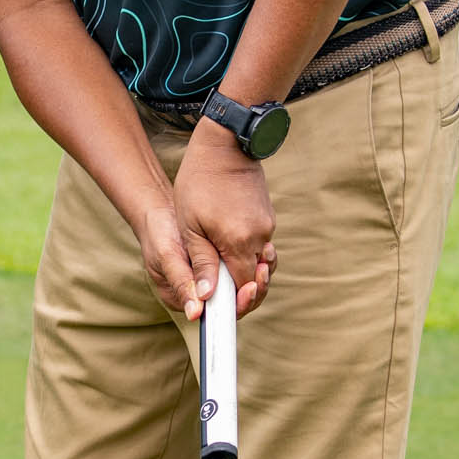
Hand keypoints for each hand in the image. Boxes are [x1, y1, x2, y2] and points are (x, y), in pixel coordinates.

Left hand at [170, 122, 276, 319]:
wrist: (226, 143)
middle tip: (224, 302)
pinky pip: (260, 246)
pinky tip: (230, 254)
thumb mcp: (190, 225)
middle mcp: (259, 237)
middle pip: (256, 280)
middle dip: (242, 294)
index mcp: (238, 242)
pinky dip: (248, 255)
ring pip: (259, 264)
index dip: (233, 305)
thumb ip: (201, 263)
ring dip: (245, 274)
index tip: (221, 315)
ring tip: (227, 280)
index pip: (242, 289)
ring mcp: (267, 227)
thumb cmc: (200, 181)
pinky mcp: (267, 218)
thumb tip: (207, 296)